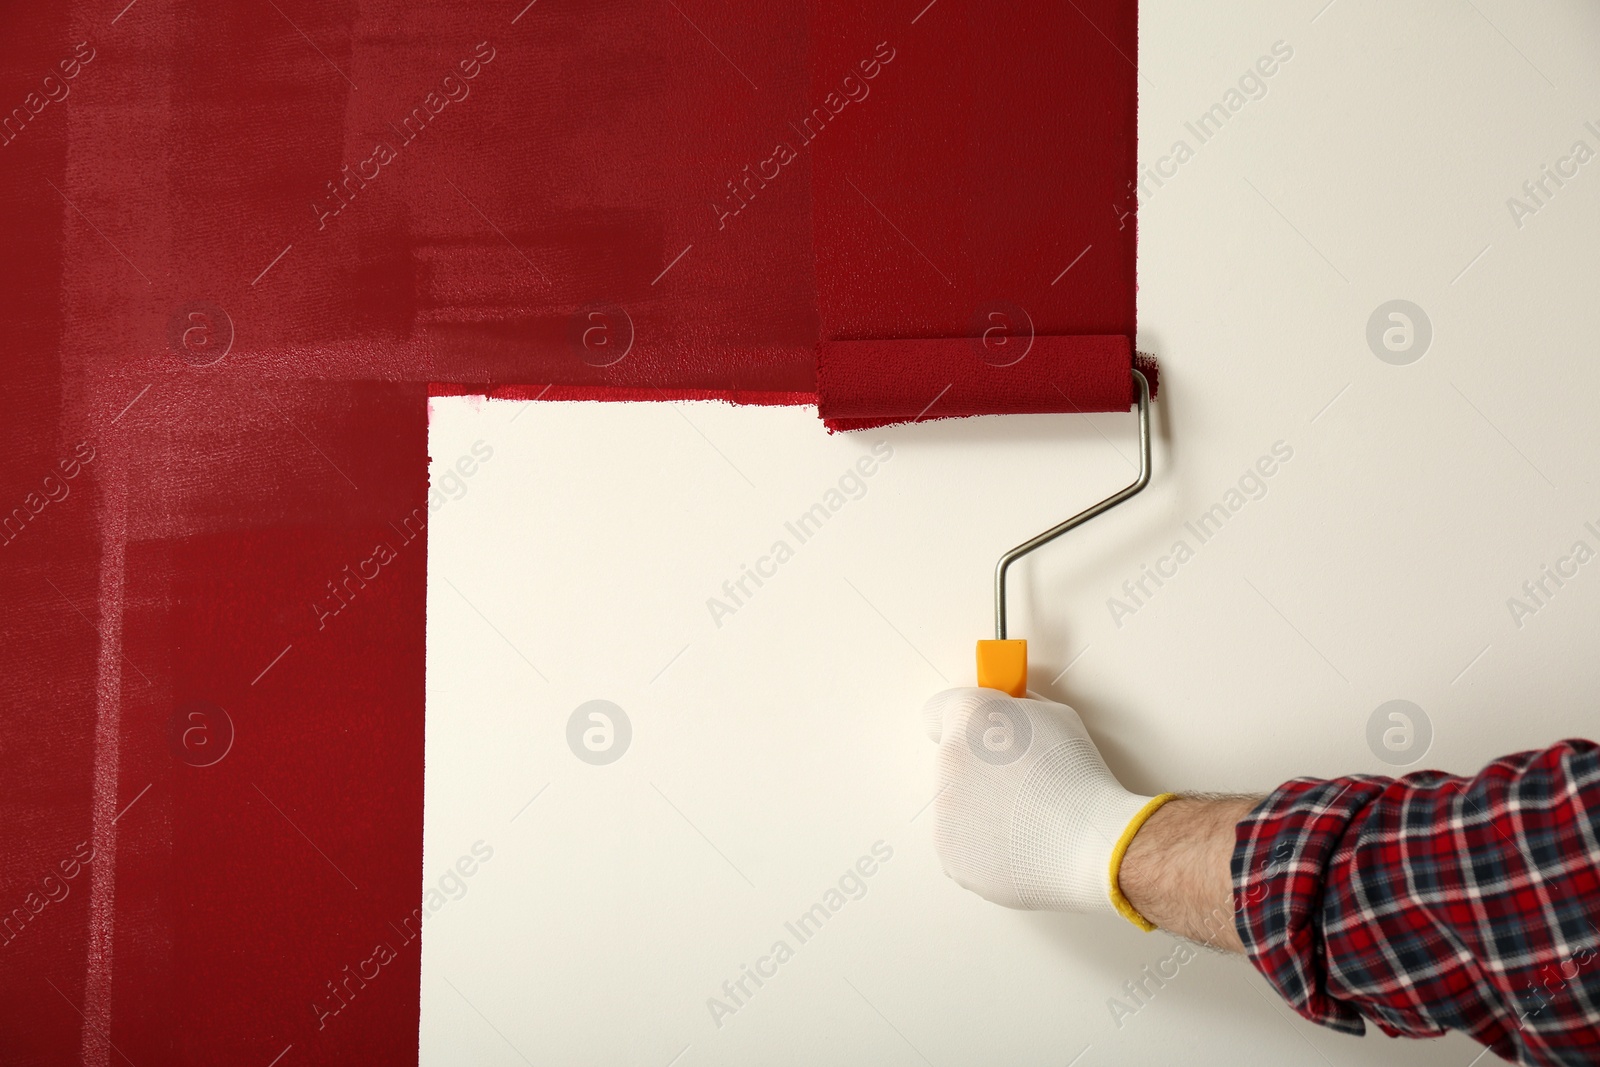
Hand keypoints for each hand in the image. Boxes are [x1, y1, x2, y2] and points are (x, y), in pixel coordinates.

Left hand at [922, 687, 1170, 922]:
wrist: (1090, 843)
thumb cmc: (1080, 780)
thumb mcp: (1056, 716)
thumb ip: (1017, 709)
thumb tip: (1009, 712)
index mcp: (970, 718)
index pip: (938, 711)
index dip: (961, 723)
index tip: (974, 734)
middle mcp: (948, 759)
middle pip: (951, 762)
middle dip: (978, 771)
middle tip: (1018, 786)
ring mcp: (944, 810)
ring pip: (956, 806)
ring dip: (980, 810)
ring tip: (1026, 819)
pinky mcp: (948, 852)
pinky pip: (960, 844)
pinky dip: (982, 846)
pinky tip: (1017, 844)